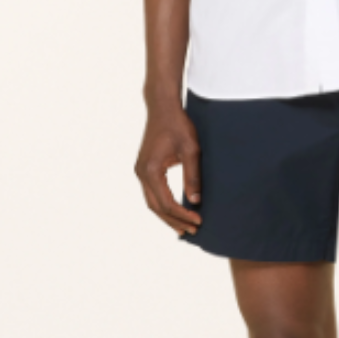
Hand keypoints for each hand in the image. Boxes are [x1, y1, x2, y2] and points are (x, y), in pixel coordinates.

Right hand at [134, 105, 202, 235]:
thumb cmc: (178, 125)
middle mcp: (141, 173)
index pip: (166, 203)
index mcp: (150, 170)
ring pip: (152, 202)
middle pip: (156, 207)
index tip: (198, 221)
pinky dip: (163, 204)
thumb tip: (196, 201)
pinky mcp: (144, 167)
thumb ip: (193, 176)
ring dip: (167, 215)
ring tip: (183, 226)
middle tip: (192, 231)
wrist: (163, 107)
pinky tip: (174, 210)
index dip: (182, 215)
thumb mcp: (191, 150)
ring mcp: (140, 170)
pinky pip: (152, 192)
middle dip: (174, 221)